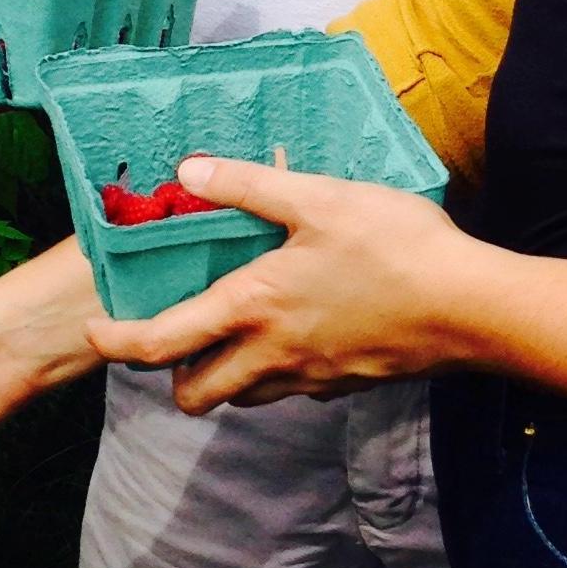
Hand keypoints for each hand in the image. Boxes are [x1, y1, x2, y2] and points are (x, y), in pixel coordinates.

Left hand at [84, 156, 499, 415]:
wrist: (471, 309)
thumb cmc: (396, 247)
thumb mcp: (320, 198)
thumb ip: (248, 185)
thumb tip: (186, 171)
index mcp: (253, 307)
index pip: (161, 344)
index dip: (117, 343)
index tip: (95, 332)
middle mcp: (272, 355)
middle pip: (194, 394)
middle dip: (172, 375)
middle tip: (175, 335)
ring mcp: (309, 378)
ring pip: (243, 395)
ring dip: (225, 373)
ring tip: (234, 329)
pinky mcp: (343, 384)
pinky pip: (290, 389)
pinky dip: (276, 369)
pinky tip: (299, 328)